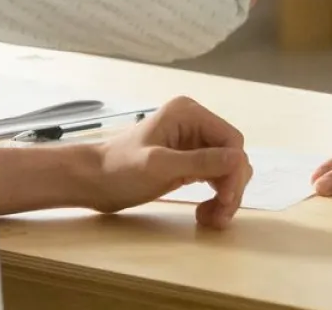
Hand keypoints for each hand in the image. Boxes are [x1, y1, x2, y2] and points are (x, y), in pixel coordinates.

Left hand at [82, 96, 252, 228]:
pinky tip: (206, 214)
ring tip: (212, 219)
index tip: (225, 199)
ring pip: (226, 170)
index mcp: (189, 114)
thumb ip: (199, 161)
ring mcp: (191, 143)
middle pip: (231, 156)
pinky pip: (214, 178)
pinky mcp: (187, 162)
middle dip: (231, 187)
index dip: (234, 170)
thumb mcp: (159, 166)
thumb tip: (239, 159)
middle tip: (219, 216)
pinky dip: (215, 197)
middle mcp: (194, 124)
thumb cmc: (119, 170)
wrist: (92, 182)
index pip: (231, 140)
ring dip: (225, 195)